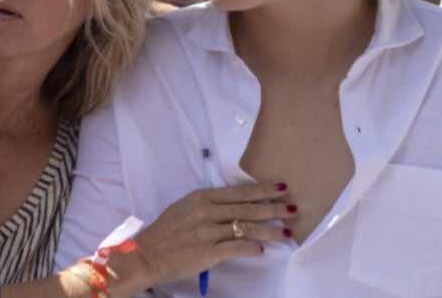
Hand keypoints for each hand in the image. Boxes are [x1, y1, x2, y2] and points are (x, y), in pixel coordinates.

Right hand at [132, 182, 295, 286]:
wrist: (148, 252)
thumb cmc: (167, 230)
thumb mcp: (186, 207)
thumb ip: (209, 203)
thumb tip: (234, 204)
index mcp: (202, 197)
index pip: (240, 192)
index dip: (263, 190)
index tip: (280, 188)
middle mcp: (207, 211)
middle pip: (248, 208)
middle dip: (274, 208)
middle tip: (293, 208)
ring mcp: (208, 232)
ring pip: (247, 228)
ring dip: (270, 230)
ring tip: (286, 232)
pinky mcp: (208, 252)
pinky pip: (237, 248)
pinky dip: (252, 248)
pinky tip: (263, 249)